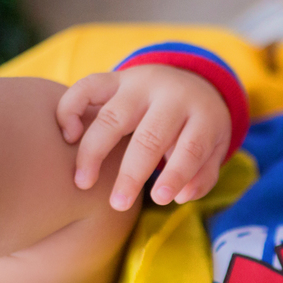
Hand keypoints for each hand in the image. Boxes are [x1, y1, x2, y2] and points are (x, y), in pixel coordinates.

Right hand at [56, 64, 232, 210]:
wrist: (190, 80)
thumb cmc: (198, 127)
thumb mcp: (214, 148)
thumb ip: (202, 175)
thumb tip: (181, 196)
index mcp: (202, 114)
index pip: (191, 147)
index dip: (176, 174)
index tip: (160, 200)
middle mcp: (170, 96)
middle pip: (149, 136)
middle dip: (132, 173)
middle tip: (118, 204)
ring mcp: (139, 84)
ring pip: (113, 116)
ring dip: (94, 151)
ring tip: (83, 183)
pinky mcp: (115, 78)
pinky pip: (86, 86)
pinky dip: (71, 108)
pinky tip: (68, 136)